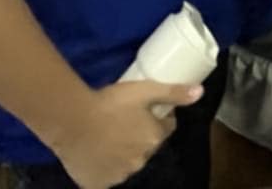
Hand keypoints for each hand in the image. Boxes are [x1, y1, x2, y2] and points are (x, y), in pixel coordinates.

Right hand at [52, 81, 199, 188]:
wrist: (71, 120)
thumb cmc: (110, 103)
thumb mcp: (145, 90)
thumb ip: (173, 93)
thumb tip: (200, 92)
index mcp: (153, 139)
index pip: (164, 129)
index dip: (156, 118)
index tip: (143, 109)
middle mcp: (140, 161)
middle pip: (145, 147)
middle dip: (139, 136)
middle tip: (121, 120)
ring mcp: (119, 175)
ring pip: (126, 162)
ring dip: (121, 152)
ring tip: (106, 135)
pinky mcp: (98, 184)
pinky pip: (105, 176)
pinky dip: (103, 168)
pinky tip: (95, 153)